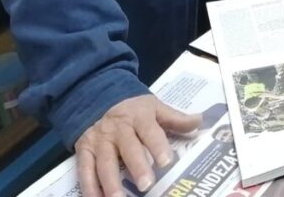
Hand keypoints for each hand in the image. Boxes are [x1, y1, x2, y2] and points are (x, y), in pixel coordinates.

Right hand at [75, 94, 200, 196]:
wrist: (98, 96)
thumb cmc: (133, 108)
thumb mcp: (154, 107)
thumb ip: (175, 118)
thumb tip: (199, 121)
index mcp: (138, 116)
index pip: (150, 131)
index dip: (158, 146)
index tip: (167, 162)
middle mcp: (118, 129)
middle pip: (128, 148)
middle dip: (137, 167)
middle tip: (146, 185)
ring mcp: (99, 140)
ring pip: (104, 162)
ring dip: (110, 182)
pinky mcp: (83, 150)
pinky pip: (84, 170)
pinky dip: (89, 187)